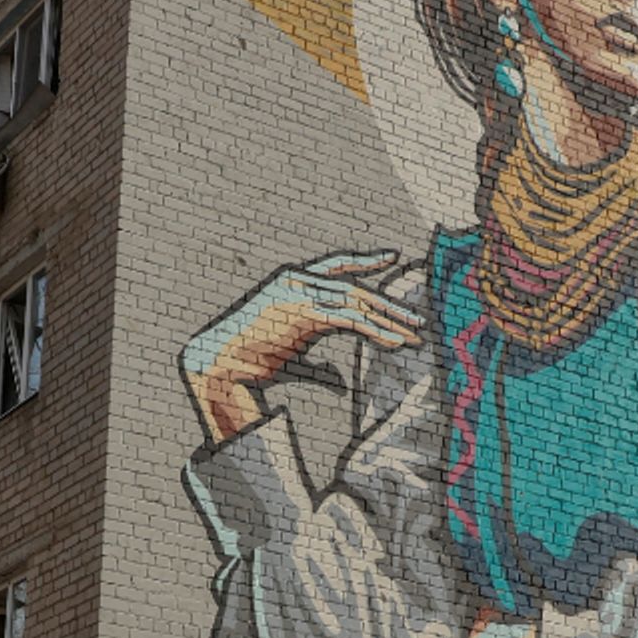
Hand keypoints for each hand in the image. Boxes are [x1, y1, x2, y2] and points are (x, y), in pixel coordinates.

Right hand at [181, 250, 414, 440]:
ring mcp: (300, 294)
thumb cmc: (250, 363)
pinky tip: (394, 342)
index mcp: (293, 284)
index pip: (336, 265)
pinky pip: (349, 319)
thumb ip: (320, 364)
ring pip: (356, 301)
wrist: (220, 366)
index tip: (394, 257)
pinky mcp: (303, 312)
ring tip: (414, 334)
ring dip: (389, 319)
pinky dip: (375, 331)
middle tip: (417, 319)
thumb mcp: (293, 358)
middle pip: (354, 286)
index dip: (365, 261)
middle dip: (388, 303)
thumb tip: (342, 380)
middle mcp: (297, 282)